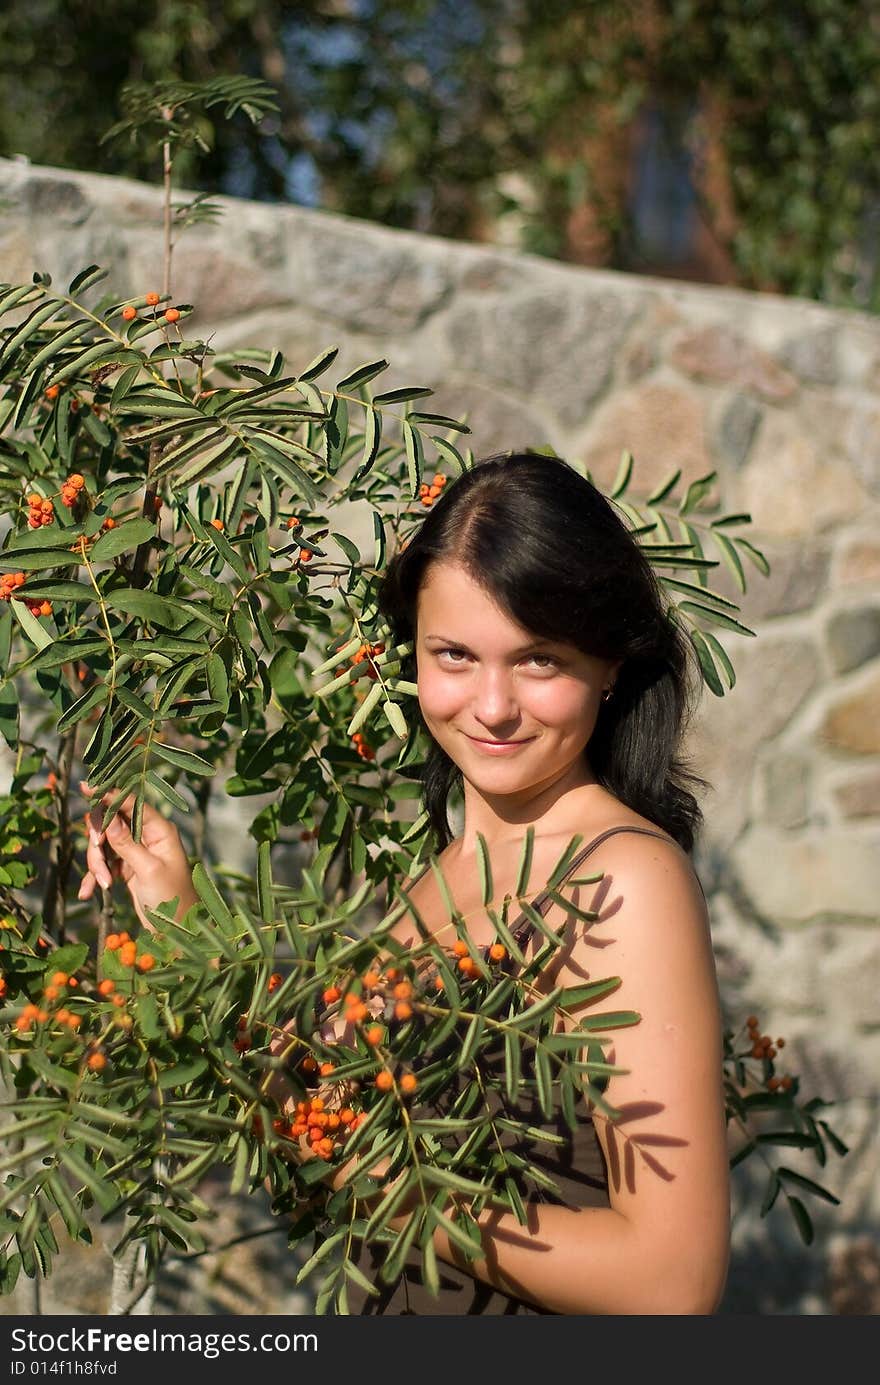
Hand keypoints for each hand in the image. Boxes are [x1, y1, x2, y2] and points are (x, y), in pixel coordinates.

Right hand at [78, 780, 198, 930]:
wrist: (177, 929)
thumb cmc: (171, 898)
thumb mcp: (147, 870)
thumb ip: (126, 843)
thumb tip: (108, 817)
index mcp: (160, 830)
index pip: (131, 803)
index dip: (108, 794)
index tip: (85, 786)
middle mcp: (149, 835)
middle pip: (111, 823)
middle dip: (99, 843)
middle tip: (97, 861)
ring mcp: (137, 850)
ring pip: (104, 845)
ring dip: (97, 864)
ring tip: (102, 885)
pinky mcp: (128, 867)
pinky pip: (105, 863)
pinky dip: (96, 876)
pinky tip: (87, 892)